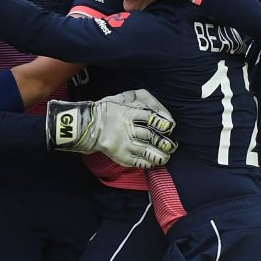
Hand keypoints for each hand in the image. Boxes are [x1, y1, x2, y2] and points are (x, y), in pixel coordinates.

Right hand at [45, 88, 176, 167]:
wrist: (89, 125)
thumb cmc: (108, 110)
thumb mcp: (123, 98)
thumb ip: (141, 100)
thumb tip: (161, 112)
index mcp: (128, 113)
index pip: (149, 118)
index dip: (161, 123)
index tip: (170, 126)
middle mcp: (126, 129)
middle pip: (150, 136)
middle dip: (163, 142)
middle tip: (171, 146)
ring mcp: (123, 143)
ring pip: (145, 150)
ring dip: (158, 155)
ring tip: (165, 157)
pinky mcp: (120, 155)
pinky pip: (136, 161)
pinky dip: (146, 163)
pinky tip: (152, 163)